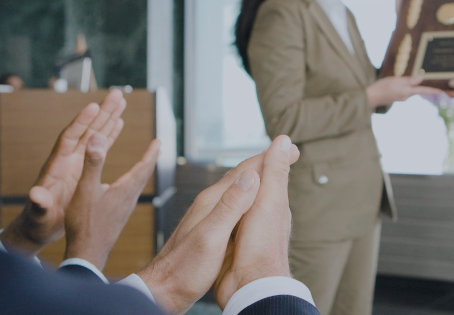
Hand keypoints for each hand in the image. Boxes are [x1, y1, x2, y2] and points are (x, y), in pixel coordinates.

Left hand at [0, 91, 126, 256]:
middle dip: (100, 112)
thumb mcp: (39, 214)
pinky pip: (98, 146)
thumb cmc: (39, 221)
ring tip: (120, 102)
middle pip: (85, 130)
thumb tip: (35, 194)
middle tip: (115, 95)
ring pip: (94, 134)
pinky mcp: (83, 167)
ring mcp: (75, 162)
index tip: (93, 107)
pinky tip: (118, 123)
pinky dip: (109, 133)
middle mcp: (67, 159)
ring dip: (107, 118)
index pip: (70, 139)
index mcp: (58, 167)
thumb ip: (38, 203)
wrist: (40, 225)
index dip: (81, 123)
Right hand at [62, 132, 159, 270]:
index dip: (151, 153)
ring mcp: (123, 210)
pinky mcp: (117, 217)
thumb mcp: (85, 189)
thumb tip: (98, 136)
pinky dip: (131, 184)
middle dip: (149, 159)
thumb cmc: (85, 223)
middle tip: (156, 148)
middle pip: (144, 175)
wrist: (87, 253)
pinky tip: (124, 188)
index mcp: (125, 191)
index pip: (143, 167)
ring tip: (143, 164)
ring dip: (141, 172)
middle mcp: (128, 200)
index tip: (159, 141)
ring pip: (137, 186)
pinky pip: (128, 195)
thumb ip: (92, 163)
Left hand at [137, 136, 299, 313]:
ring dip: (259, 179)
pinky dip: (251, 198)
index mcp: (212, 201)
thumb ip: (230, 207)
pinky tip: (256, 205)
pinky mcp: (210, 229)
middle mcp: (209, 204)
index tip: (290, 147)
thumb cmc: (184, 269)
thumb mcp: (211, 237)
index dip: (268, 158)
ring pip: (239, 190)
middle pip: (242, 177)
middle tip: (289, 154)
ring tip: (276, 173)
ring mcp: (209, 216)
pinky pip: (236, 206)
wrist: (163, 290)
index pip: (244, 171)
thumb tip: (251, 177)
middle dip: (266, 163)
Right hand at [366, 76, 442, 106]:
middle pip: (417, 90)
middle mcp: (406, 96)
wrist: (371, 97)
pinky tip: (401, 82)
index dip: (433, 90)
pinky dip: (406, 86)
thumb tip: (420, 79)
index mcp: (407, 92)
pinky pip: (405, 90)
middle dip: (423, 86)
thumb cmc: (382, 87)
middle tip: (429, 79)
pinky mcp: (397, 97)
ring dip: (413, 85)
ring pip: (411, 90)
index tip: (442, 91)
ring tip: (412, 79)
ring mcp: (402, 97)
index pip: (423, 91)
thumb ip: (409, 80)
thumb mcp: (396, 80)